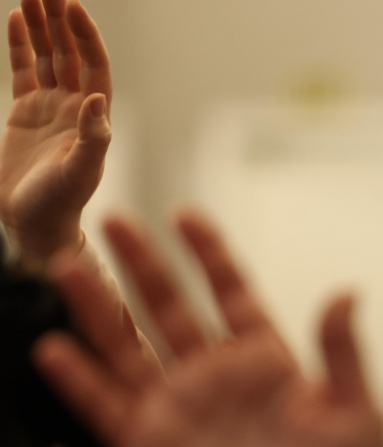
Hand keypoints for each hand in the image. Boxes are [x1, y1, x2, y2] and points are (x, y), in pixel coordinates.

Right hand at [0, 0, 110, 268]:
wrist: (35, 223)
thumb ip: (92, 138)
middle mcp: (76, 108)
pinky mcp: (26, 113)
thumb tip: (97, 100)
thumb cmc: (61, 203)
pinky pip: (26, 70)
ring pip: (48, 57)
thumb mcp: (80, 172)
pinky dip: (23, 45)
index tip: (73, 6)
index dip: (85, 37)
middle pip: (70, 53)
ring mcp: (50, 108)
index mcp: (94, 118)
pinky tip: (19, 19)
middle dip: (62, 20)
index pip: (93, 66)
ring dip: (43, 25)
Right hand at [33, 212, 382, 446]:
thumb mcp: (356, 419)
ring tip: (68, 264)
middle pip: (171, 309)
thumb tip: (345, 292)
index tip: (185, 216)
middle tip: (112, 219)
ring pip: (128, 347)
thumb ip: (344, 355)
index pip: (233, 297)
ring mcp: (177, 413)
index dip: (210, 257)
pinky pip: (104, 406)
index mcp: (268, 367)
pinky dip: (77, 378)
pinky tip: (53, 346)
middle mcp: (216, 382)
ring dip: (98, 307)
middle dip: (143, 266)